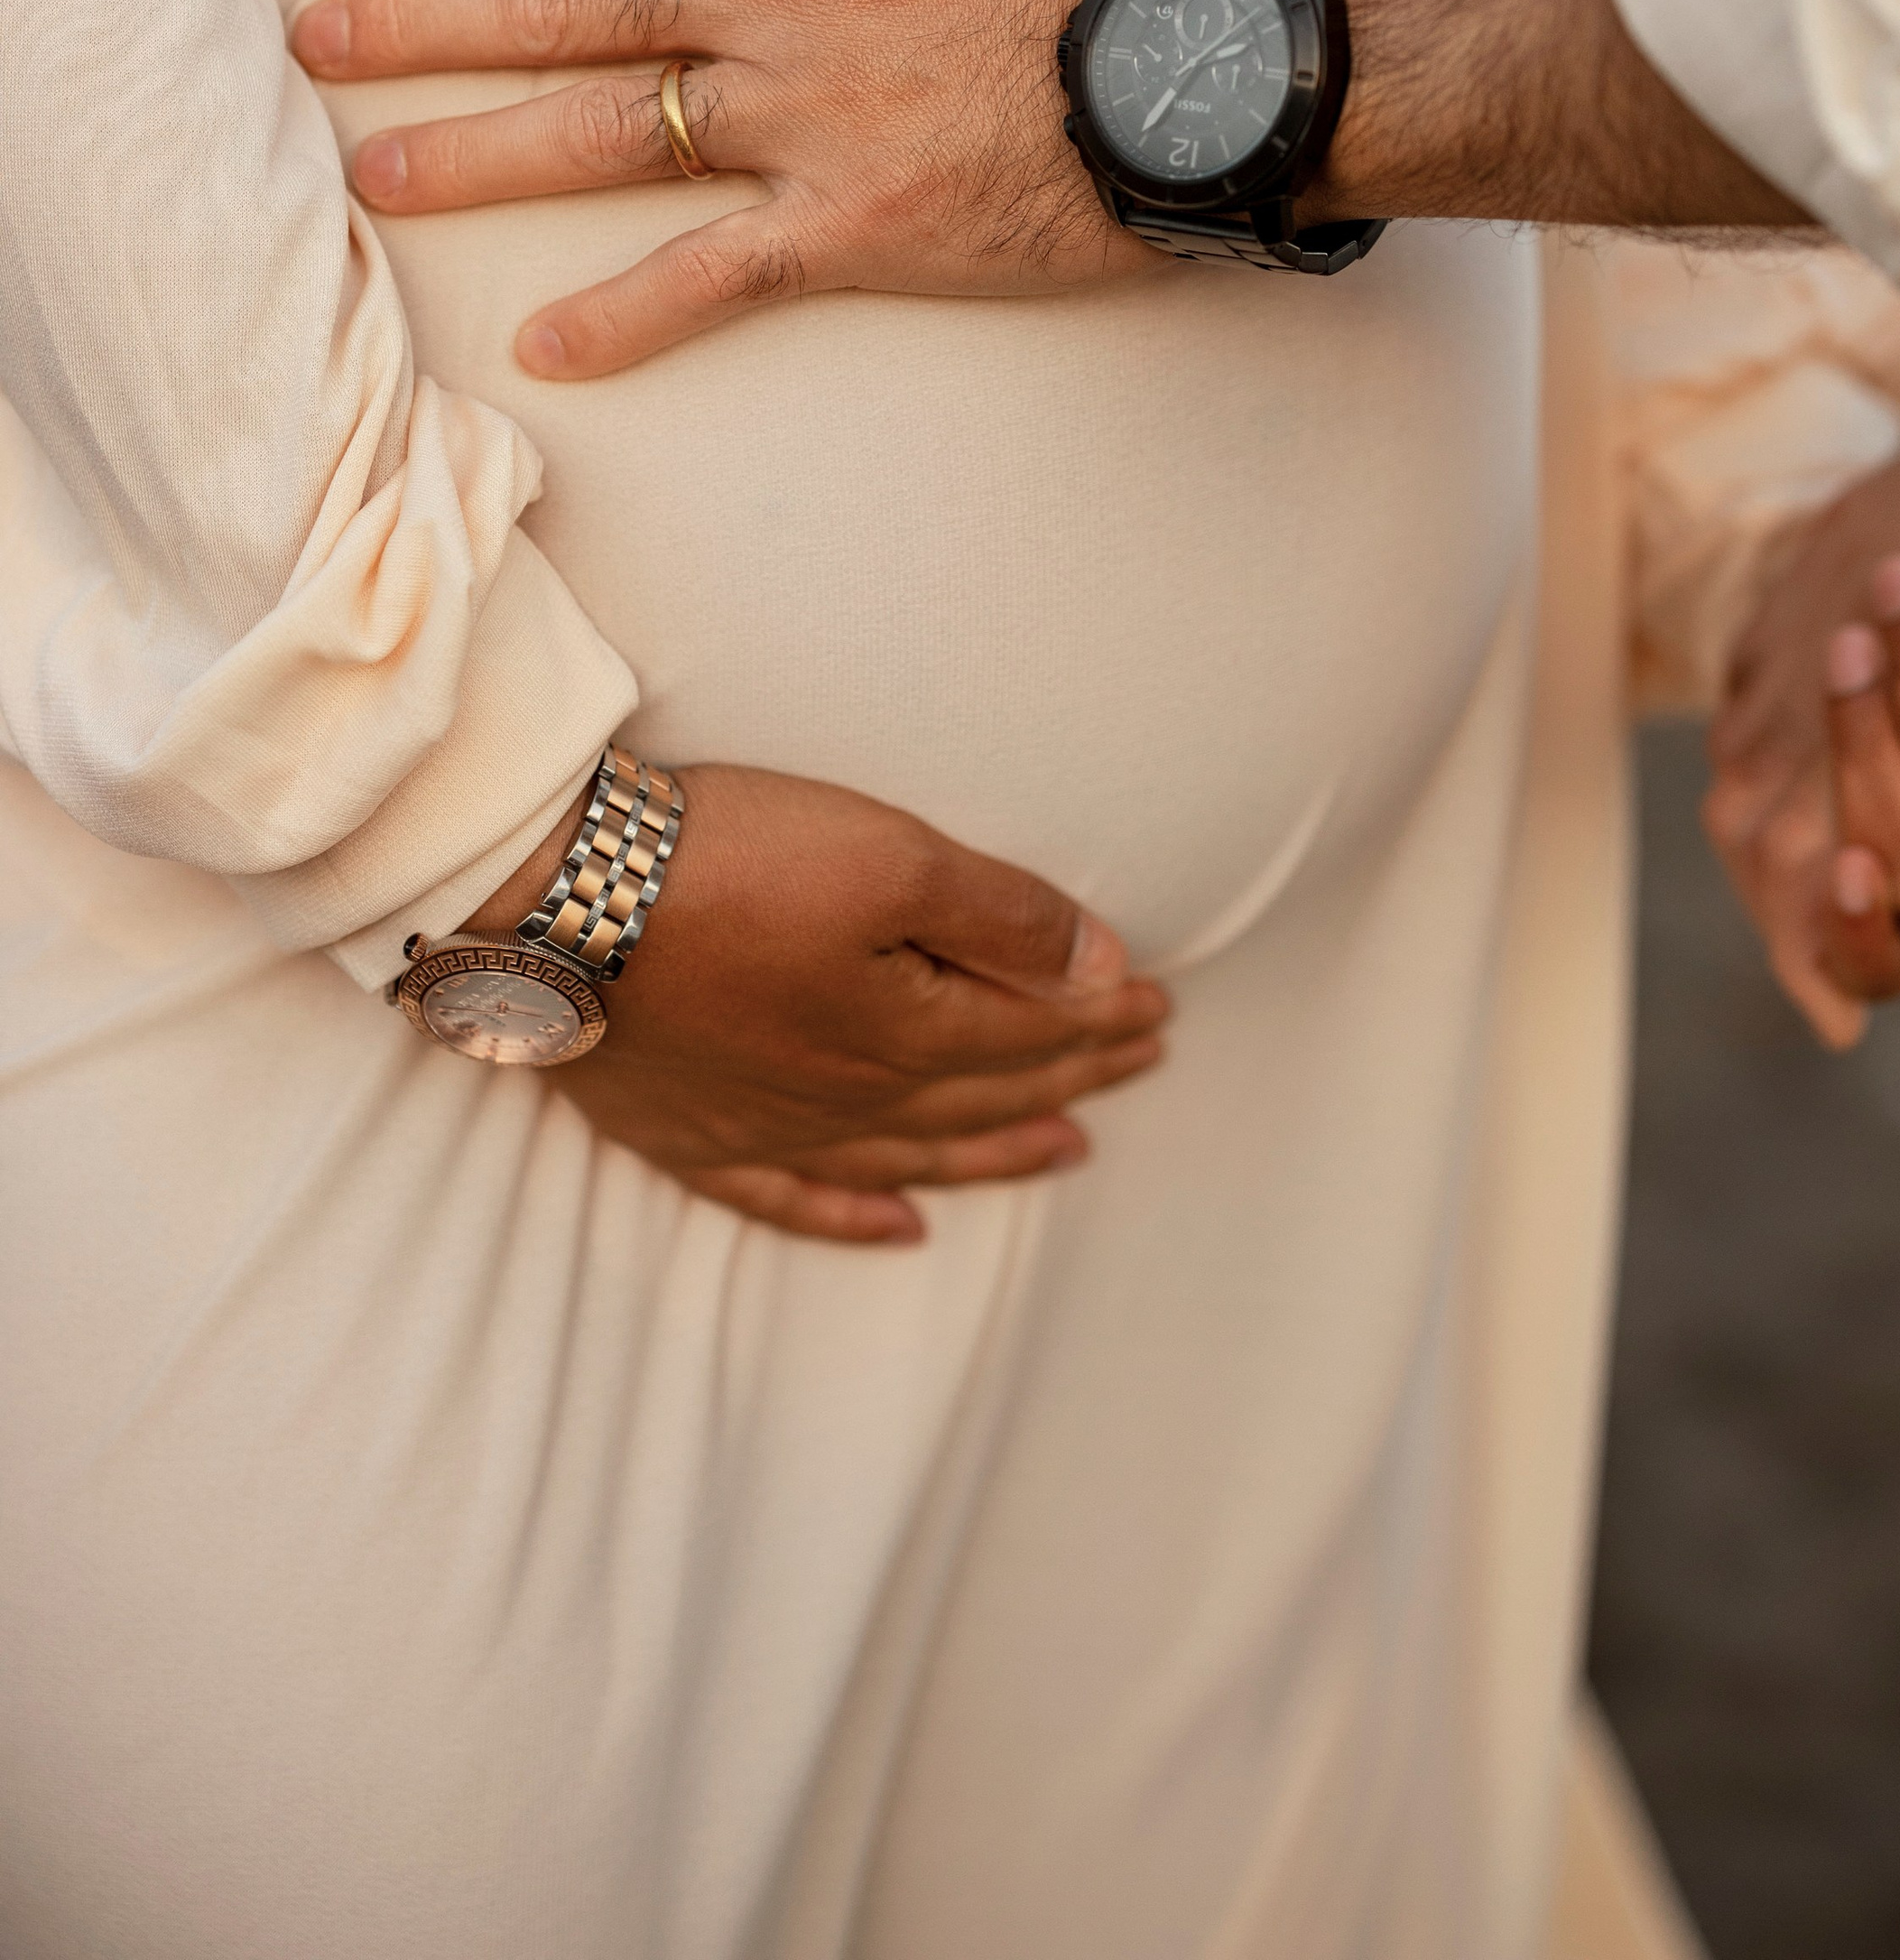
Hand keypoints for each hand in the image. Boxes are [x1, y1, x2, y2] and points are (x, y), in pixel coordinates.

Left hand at [292, 0, 1253, 377]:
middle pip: (566, 0)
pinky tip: (540, 352)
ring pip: (604, 136)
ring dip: (474, 157)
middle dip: (427, 20)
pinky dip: (625, 318)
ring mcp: (806, 115)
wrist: (1240, 27)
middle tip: (318, 42)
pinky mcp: (858, 227)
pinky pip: (713, 279)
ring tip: (371, 178)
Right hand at [474, 759, 1170, 1242]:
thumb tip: (1101, 975)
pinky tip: (898, 1226)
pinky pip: (794, 1201)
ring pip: (912, 1153)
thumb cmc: (729, 864)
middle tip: (1141, 1063)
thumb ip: (1003, 919)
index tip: (1160, 1006)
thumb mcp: (891, 856)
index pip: (1032, 1030)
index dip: (1103, 1015)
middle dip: (1073, 1074)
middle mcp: (848, 1099)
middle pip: (986, 1093)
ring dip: (995, 1149)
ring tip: (1065, 1149)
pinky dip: (854, 1217)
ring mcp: (767, 1127)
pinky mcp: (689, 1134)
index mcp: (907, 1032)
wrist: (557, 904)